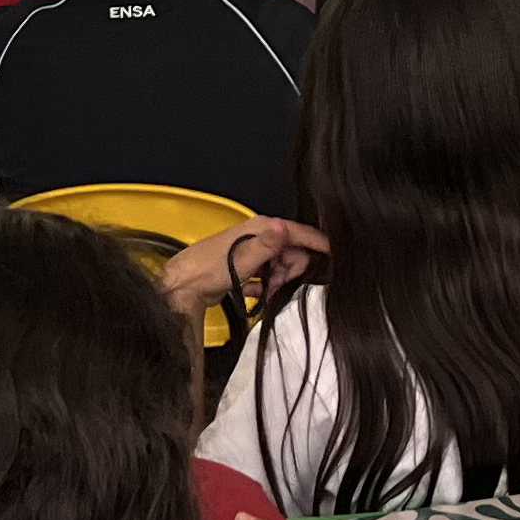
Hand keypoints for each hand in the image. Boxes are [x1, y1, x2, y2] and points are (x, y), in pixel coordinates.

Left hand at [161, 218, 324, 318]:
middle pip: (293, 253)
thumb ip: (267, 245)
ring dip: (277, 281)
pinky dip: (264, 286)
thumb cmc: (209, 268)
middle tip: (276, 283)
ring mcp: (254, 252)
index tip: (334, 256)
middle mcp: (260, 236)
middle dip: (290, 271)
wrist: (185, 286)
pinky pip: (267, 277)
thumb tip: (283, 227)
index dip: (318, 245)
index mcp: (263, 228)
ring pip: (281, 267)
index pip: (300, 233)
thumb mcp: (243, 258)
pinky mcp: (248, 267)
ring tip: (263, 290)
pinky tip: (253, 291)